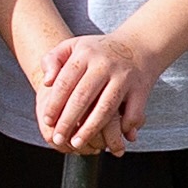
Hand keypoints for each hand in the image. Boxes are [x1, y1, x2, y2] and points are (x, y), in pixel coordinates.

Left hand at [32, 26, 150, 154]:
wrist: (140, 45)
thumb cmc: (100, 51)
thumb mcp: (74, 46)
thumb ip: (52, 60)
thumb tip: (46, 82)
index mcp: (86, 54)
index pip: (65, 82)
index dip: (55, 104)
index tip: (48, 121)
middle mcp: (105, 65)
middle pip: (83, 97)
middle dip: (68, 121)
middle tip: (58, 138)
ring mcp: (124, 77)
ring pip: (105, 108)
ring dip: (90, 129)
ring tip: (77, 143)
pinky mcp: (141, 89)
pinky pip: (131, 113)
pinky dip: (122, 127)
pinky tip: (109, 139)